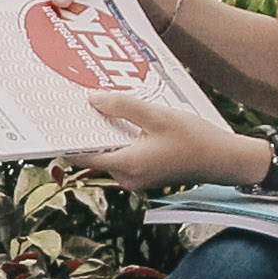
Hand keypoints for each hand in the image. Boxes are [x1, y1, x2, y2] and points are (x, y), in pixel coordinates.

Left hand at [65, 86, 260, 192]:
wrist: (224, 161)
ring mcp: (136, 178)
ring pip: (110, 152)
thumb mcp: (157, 116)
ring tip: (99, 103)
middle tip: (77, 101)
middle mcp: (126, 177)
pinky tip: (123, 116)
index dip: (65, 138)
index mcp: (126, 165)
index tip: (53, 120)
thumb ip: (122, 107)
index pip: (82, 156)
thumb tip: (92, 100)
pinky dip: (120, 137)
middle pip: (95, 152)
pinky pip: (123, 154)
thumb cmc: (195, 139)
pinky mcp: (145, 174)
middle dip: (87, 128)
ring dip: (105, 131)